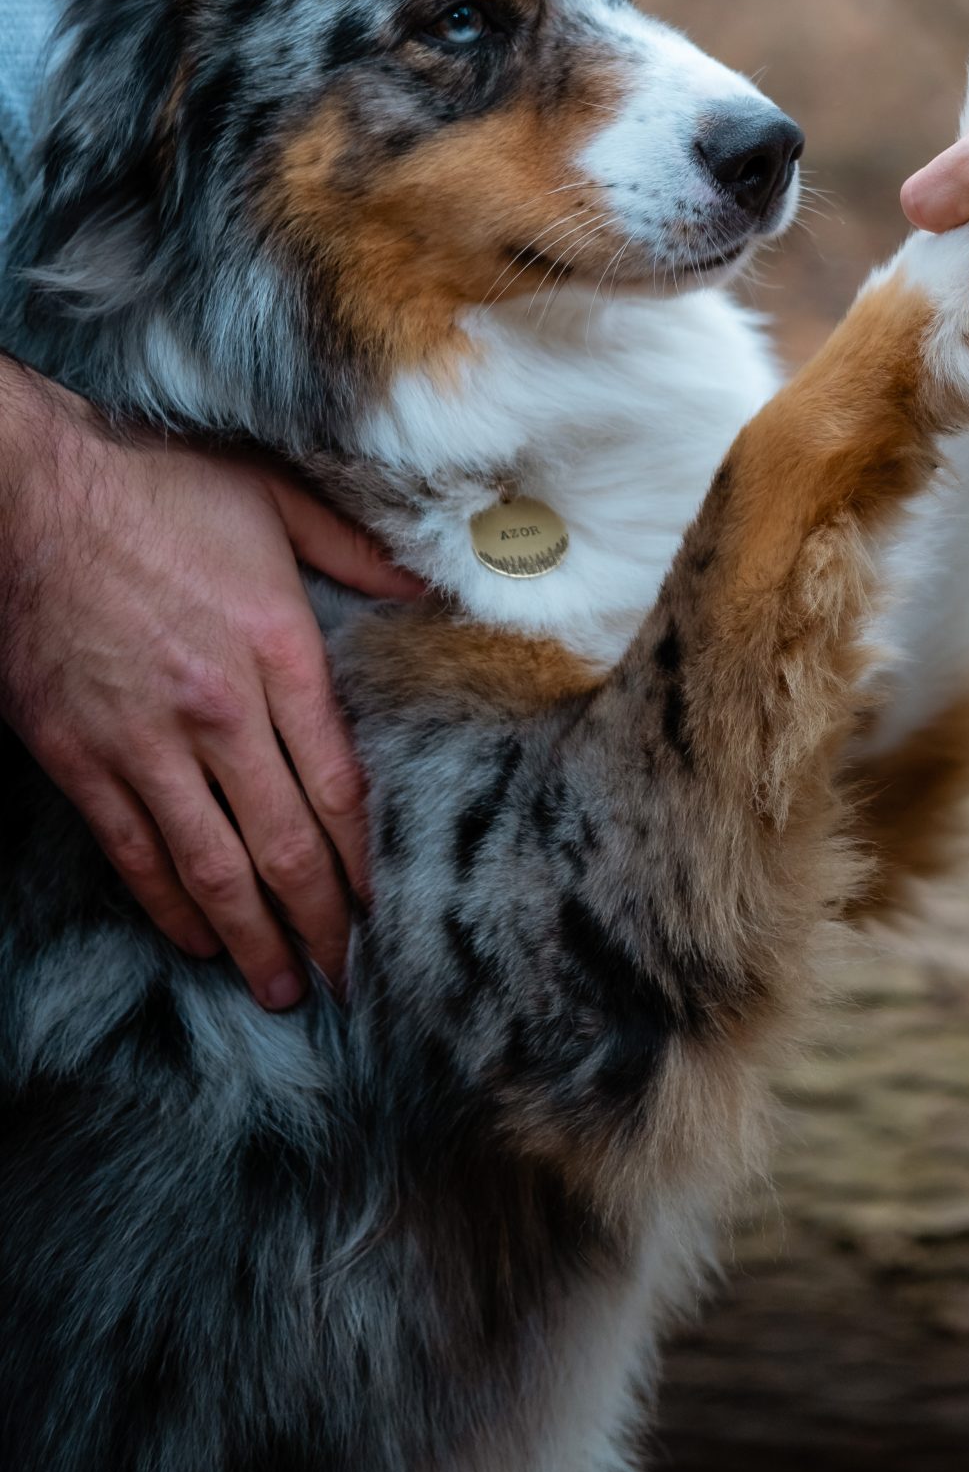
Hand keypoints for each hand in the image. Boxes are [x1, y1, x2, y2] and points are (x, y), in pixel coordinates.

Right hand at [0, 358, 422, 1007]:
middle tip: (353, 977)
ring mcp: (143, 740)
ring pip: (210, 867)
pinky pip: (133, 852)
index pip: (340, 783)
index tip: (390, 905)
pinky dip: (168, 905)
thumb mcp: (276, 498)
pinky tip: (196, 939)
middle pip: (285, 843)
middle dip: (322, 922)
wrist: (29, 492)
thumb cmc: (156, 485)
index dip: (367, 859)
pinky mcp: (78, 755)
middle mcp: (218, 709)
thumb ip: (356, 552)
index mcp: (278, 647)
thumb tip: (425, 589)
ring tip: (285, 986)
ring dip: (251, 938)